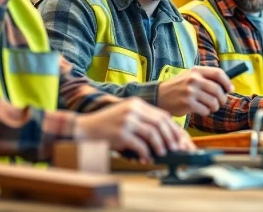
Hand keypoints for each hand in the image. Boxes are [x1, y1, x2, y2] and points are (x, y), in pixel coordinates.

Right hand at [75, 97, 194, 163]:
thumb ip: (143, 119)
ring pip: (152, 134)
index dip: (172, 127)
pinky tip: (147, 159)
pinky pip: (140, 145)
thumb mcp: (126, 115)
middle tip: (174, 148)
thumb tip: (163, 132)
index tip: (178, 138)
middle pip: (160, 123)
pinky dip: (146, 153)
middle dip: (169, 137)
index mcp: (136, 103)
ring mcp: (127, 121)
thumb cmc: (106, 125)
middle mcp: (133, 109)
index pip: (162, 114)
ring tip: (162, 153)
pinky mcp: (121, 133)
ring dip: (160, 145)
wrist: (84, 128)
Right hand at [157, 66, 232, 115]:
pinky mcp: (187, 104)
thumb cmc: (179, 87)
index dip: (227, 82)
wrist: (159, 96)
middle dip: (222, 99)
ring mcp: (190, 91)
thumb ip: (206, 78)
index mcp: (196, 70)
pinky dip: (206, 112)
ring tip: (209, 107)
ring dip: (214, 107)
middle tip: (220, 103)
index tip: (230, 89)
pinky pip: (205, 110)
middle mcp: (193, 79)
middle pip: (218, 90)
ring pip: (213, 102)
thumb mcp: (190, 76)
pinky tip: (200, 110)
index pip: (218, 73)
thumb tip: (227, 87)